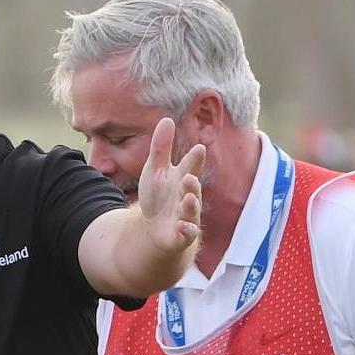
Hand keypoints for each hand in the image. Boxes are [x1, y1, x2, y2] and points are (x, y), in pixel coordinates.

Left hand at [137, 117, 205, 263]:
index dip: (194, 159)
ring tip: (188, 197)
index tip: (199, 149)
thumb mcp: (154, 170)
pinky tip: (182, 225)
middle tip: (189, 177)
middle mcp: (187, 196)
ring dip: (191, 204)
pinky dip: (186, 230)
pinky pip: (187, 233)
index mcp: (181, 178)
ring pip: (192, 210)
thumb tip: (166, 119)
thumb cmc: (158, 196)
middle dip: (192, 183)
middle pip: (192, 188)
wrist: (154, 228)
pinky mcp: (181, 234)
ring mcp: (186, 216)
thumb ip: (161, 148)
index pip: (190, 166)